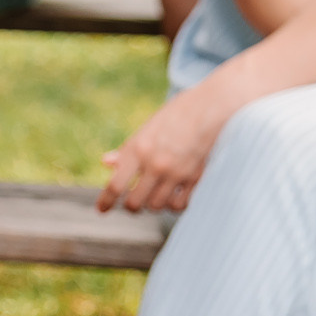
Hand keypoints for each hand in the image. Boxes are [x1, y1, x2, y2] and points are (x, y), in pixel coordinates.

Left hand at [98, 81, 232, 213]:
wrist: (215, 106)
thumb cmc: (179, 113)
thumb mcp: (148, 128)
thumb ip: (128, 150)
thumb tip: (106, 162)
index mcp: (139, 148)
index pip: (116, 185)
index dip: (106, 201)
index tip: (101, 209)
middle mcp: (156, 164)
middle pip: (135, 203)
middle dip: (132, 206)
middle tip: (134, 202)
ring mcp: (177, 173)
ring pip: (157, 206)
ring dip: (154, 204)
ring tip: (156, 194)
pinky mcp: (197, 178)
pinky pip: (180, 205)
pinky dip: (174, 205)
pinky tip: (175, 196)